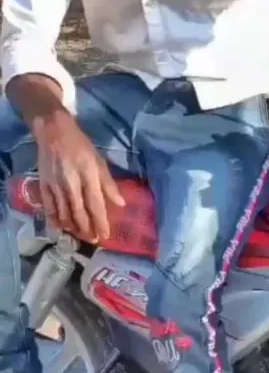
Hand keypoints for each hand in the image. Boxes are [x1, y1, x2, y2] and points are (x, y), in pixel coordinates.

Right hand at [34, 111, 124, 241]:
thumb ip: (109, 184)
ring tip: (81, 236)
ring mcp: (56, 185)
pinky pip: (49, 207)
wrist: (54, 132)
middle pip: (80, 213)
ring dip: (73, 228)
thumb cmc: (81, 146)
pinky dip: (55, 219)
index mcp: (89, 175)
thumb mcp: (99, 161)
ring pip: (64, 213)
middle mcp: (72, 183)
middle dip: (87, 230)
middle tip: (93, 240)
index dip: (101, 222)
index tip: (105, 236)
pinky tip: (61, 227)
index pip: (96, 205)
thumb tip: (121, 204)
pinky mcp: (44, 185)